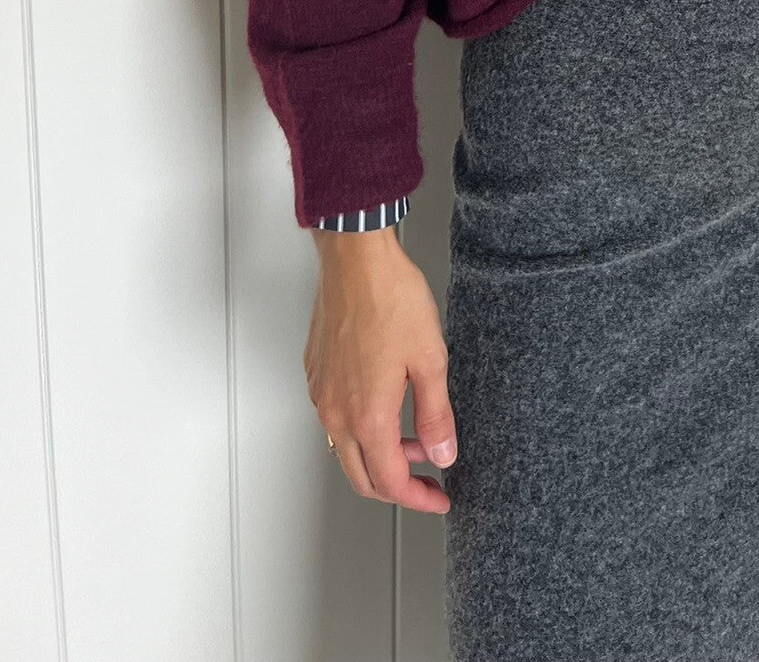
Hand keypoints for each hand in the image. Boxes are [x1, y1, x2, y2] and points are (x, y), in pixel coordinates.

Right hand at [305, 235, 456, 513]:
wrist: (355, 260)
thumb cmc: (391, 299)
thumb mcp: (430, 360)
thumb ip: (436, 415)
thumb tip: (443, 455)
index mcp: (366, 416)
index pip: (390, 482)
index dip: (418, 497)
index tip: (439, 496)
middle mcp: (335, 413)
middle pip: (361, 477)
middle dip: (397, 485)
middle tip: (428, 478)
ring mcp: (320, 394)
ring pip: (345, 449)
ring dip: (378, 455)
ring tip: (414, 435)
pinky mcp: (315, 373)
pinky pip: (334, 419)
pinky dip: (361, 428)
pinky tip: (386, 404)